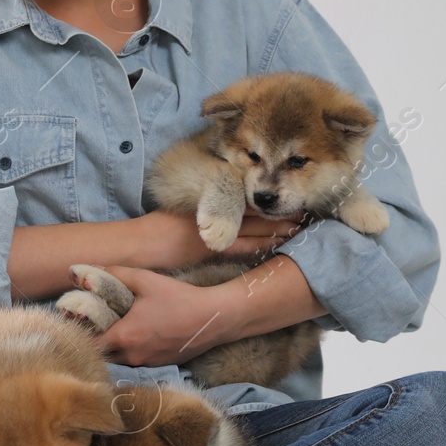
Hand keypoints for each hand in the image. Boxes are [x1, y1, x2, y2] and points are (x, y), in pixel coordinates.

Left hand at [91, 266, 234, 366]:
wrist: (214, 318)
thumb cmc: (179, 297)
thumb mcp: (145, 280)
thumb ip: (114, 274)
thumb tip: (86, 271)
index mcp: (124, 336)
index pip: (90, 344)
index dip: (84, 333)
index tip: (85, 321)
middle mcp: (133, 356)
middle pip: (104, 355)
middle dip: (99, 342)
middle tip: (100, 324)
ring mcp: (148, 363)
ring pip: (121, 360)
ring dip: (117, 348)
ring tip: (119, 328)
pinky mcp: (162, 365)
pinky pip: (139, 361)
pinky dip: (135, 351)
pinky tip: (142, 335)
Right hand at [134, 208, 305, 270]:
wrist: (139, 243)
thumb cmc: (155, 230)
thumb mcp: (181, 212)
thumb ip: (202, 210)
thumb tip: (220, 211)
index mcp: (208, 200)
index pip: (245, 198)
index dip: (267, 200)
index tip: (287, 198)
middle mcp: (215, 211)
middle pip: (255, 210)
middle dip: (280, 211)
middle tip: (306, 211)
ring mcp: (216, 229)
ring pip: (256, 226)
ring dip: (280, 226)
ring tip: (302, 226)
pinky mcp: (214, 247)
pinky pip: (246, 244)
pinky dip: (265, 243)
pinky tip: (281, 243)